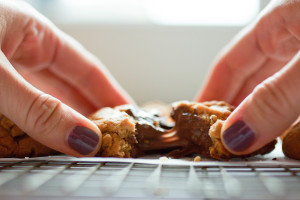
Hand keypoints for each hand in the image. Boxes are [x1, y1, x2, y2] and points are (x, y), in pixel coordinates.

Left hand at [0, 1, 133, 156]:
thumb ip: (36, 109)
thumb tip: (83, 138)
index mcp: (33, 33)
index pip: (86, 68)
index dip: (111, 93)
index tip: (130, 117)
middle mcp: (21, 52)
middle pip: (70, 89)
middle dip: (91, 116)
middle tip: (110, 143)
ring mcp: (3, 72)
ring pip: (45, 103)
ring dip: (65, 127)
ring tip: (85, 150)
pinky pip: (20, 113)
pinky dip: (35, 130)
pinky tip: (48, 144)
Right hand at [196, 0, 299, 154]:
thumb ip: (276, 97)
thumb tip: (238, 133)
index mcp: (278, 21)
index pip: (229, 64)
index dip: (209, 93)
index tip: (195, 120)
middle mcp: (293, 38)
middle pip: (248, 80)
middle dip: (232, 111)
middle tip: (219, 141)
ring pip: (274, 92)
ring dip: (259, 118)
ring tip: (244, 143)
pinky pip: (295, 99)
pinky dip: (286, 118)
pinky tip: (279, 133)